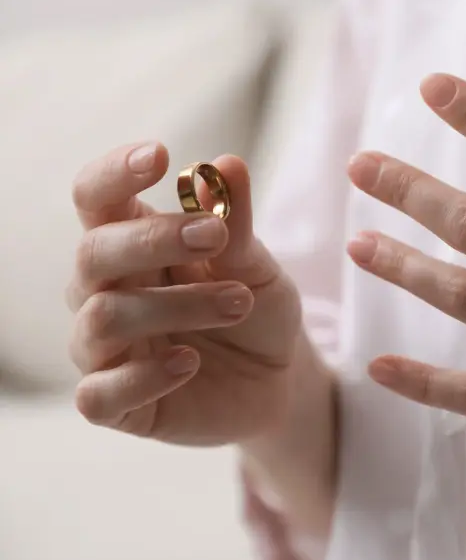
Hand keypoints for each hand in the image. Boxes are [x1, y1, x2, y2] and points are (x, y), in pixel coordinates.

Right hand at [67, 144, 301, 444]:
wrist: (279, 378)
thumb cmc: (256, 309)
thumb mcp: (258, 265)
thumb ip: (237, 223)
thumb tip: (226, 164)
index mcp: (132, 243)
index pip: (96, 198)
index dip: (114, 174)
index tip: (159, 155)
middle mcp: (104, 291)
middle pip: (92, 253)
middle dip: (153, 240)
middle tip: (214, 236)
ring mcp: (104, 350)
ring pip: (104, 317)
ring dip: (176, 305)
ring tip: (240, 302)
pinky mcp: (117, 404)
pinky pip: (98, 395)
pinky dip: (145, 376)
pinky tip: (189, 361)